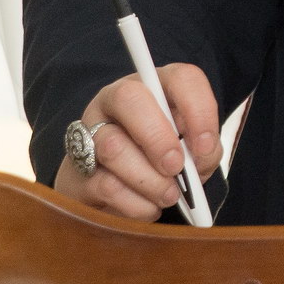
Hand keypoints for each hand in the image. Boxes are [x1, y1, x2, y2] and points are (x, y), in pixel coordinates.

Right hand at [51, 63, 221, 221]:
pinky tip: (148, 206)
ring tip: (167, 195)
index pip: (181, 78)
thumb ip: (203, 151)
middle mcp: (118, 99)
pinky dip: (136, 204)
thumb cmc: (164, 161)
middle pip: (130, 97)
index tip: (205, 146)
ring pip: (113, 147)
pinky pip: (106, 185)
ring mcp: (92, 130)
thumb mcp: (192, 151)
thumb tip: (198, 159)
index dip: (198, 110)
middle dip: (159, 139)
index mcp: (157, 87)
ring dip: (149, 181)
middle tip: (175, 168)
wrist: (119, 190)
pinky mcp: (78, 168)